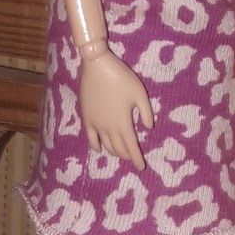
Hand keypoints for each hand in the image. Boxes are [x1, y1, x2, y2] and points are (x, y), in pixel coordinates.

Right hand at [79, 48, 154, 169]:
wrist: (97, 67)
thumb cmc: (121, 78)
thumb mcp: (140, 93)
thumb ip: (145, 112)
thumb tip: (148, 127)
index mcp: (123, 122)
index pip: (131, 147)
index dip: (137, 158)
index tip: (141, 167)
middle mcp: (109, 127)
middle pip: (118, 148)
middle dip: (127, 155)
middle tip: (133, 157)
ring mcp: (96, 124)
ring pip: (105, 145)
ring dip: (114, 151)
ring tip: (120, 153)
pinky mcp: (86, 118)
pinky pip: (91, 137)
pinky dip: (96, 145)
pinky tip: (99, 148)